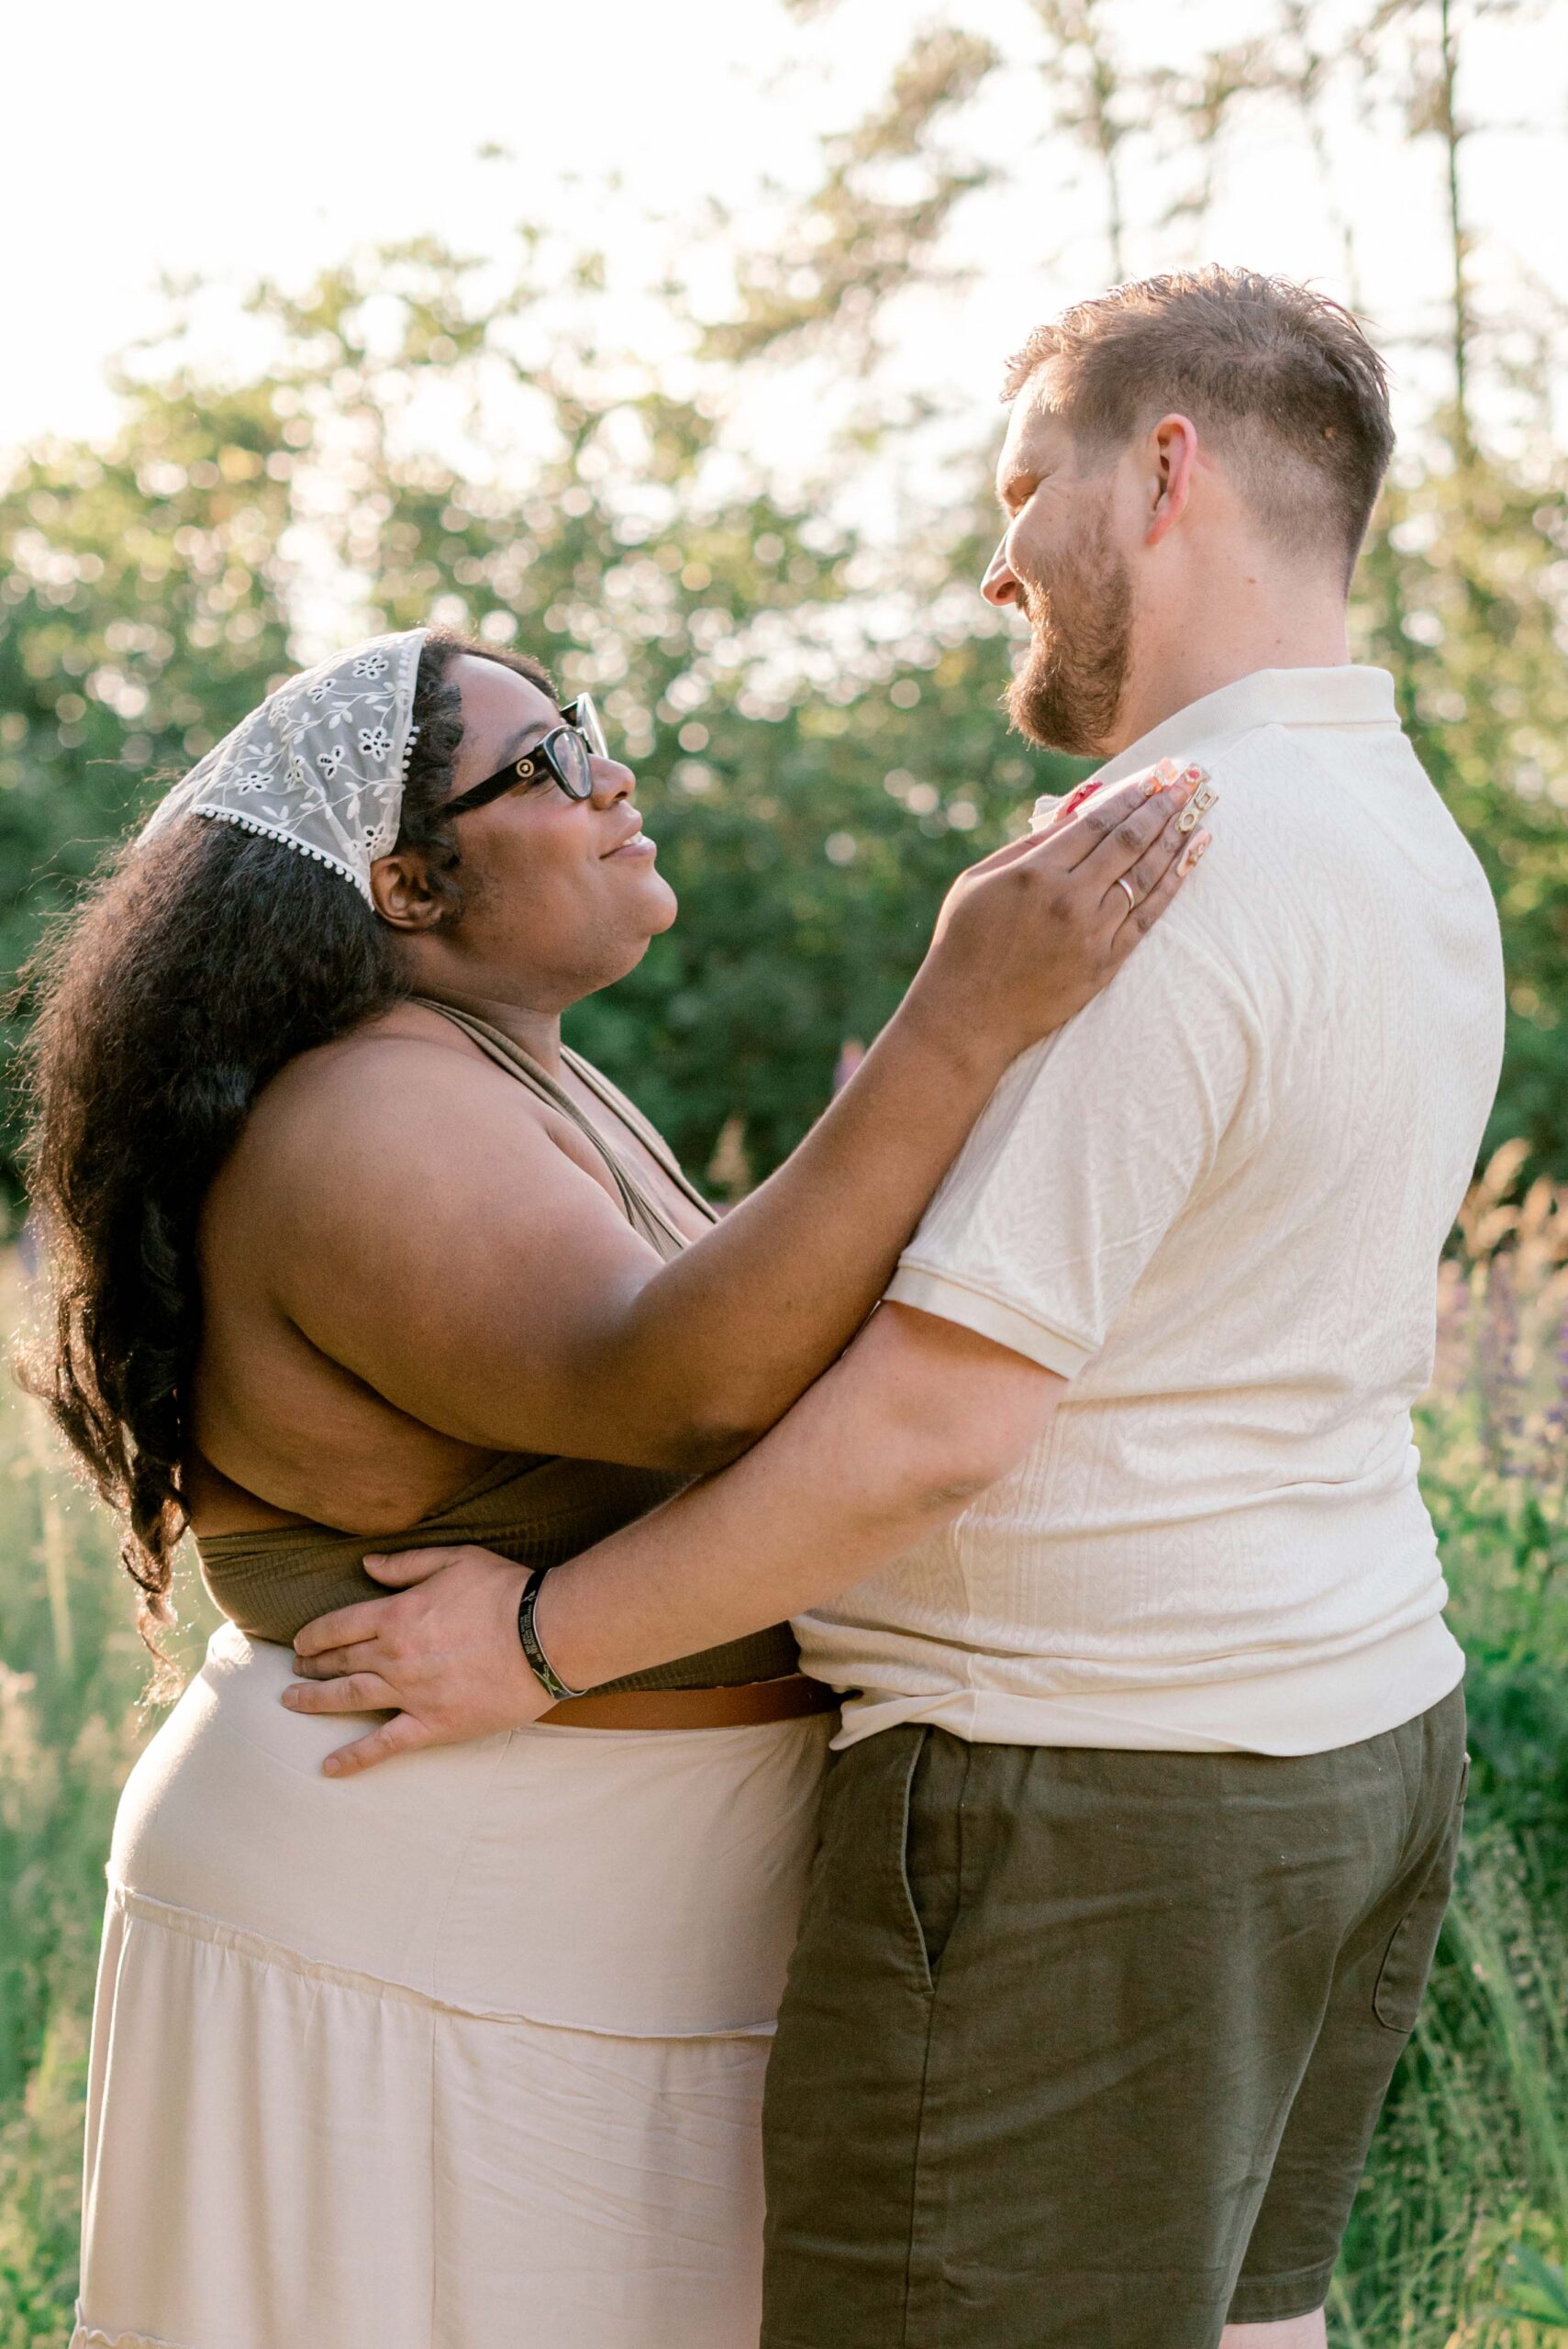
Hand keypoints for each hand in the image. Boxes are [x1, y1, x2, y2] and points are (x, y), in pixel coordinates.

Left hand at [282, 1544, 550, 1775]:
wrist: (545, 1634)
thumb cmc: (505, 1591)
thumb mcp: (455, 1559)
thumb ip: (406, 1563)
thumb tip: (366, 1565)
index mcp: (397, 1613)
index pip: (338, 1626)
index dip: (314, 1634)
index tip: (300, 1643)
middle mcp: (395, 1655)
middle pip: (339, 1661)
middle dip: (312, 1666)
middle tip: (296, 1672)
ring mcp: (410, 1693)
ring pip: (349, 1698)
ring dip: (315, 1701)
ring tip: (292, 1703)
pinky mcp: (432, 1724)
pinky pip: (384, 1745)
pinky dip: (353, 1758)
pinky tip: (328, 1767)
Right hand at [909, 759, 1213, 1064]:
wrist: (968, 1017)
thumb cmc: (963, 944)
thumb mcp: (978, 882)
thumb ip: (1026, 847)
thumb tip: (1072, 814)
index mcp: (1035, 873)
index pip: (1096, 822)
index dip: (1131, 794)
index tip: (1156, 774)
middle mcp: (1069, 899)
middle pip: (1129, 841)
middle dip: (1163, 805)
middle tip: (1191, 777)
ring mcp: (1091, 933)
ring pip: (1145, 875)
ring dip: (1176, 838)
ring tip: (1199, 809)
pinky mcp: (1105, 963)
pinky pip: (1148, 916)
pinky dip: (1173, 883)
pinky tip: (1192, 856)